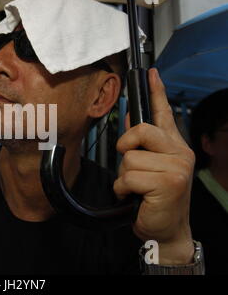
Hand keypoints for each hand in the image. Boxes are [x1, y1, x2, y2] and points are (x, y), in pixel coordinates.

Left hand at [114, 68, 194, 264]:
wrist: (166, 230)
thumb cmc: (155, 199)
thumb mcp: (149, 167)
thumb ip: (142, 144)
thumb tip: (130, 118)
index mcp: (174, 146)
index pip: (164, 113)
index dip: (157, 91)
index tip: (151, 73)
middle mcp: (180, 152)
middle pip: (141, 130)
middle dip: (126, 147)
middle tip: (129, 164)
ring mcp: (177, 167)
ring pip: (130, 158)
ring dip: (124, 177)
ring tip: (137, 189)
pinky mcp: (169, 183)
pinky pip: (129, 177)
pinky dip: (123, 189)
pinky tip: (136, 198)